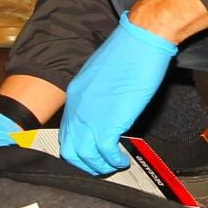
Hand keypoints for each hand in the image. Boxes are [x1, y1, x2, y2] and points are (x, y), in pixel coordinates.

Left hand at [59, 12, 176, 174]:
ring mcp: (91, 116)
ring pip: (84, 155)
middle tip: (99, 167)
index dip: (77, 148)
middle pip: (69, 149)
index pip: (66, 132)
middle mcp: (77, 108)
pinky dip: (113, 161)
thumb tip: (104, 108)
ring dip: (99, 166)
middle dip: (84, 164)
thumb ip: (97, 94)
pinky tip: (122, 159)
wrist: (140, 40)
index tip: (90, 154)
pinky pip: (105, 152)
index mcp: (74, 95)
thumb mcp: (101, 74)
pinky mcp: (109, 122)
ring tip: (113, 165)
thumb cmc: (127, 51)